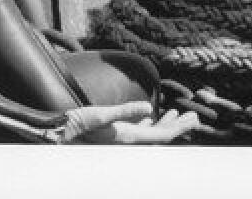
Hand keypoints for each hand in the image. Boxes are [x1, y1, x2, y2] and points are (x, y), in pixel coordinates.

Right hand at [61, 101, 203, 143]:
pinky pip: (138, 132)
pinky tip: (151, 115)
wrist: (57, 135)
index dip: (179, 128)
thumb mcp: (100, 115)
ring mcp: (121, 140)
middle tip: (194, 117)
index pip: (161, 136)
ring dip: (164, 123)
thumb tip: (149, 108)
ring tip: (177, 113)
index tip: (194, 119)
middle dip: (177, 127)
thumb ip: (125, 111)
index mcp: (128, 139)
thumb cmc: (76, 125)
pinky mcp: (115, 136)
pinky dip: (148, 123)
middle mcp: (128, 143)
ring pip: (150, 134)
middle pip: (160, 137)